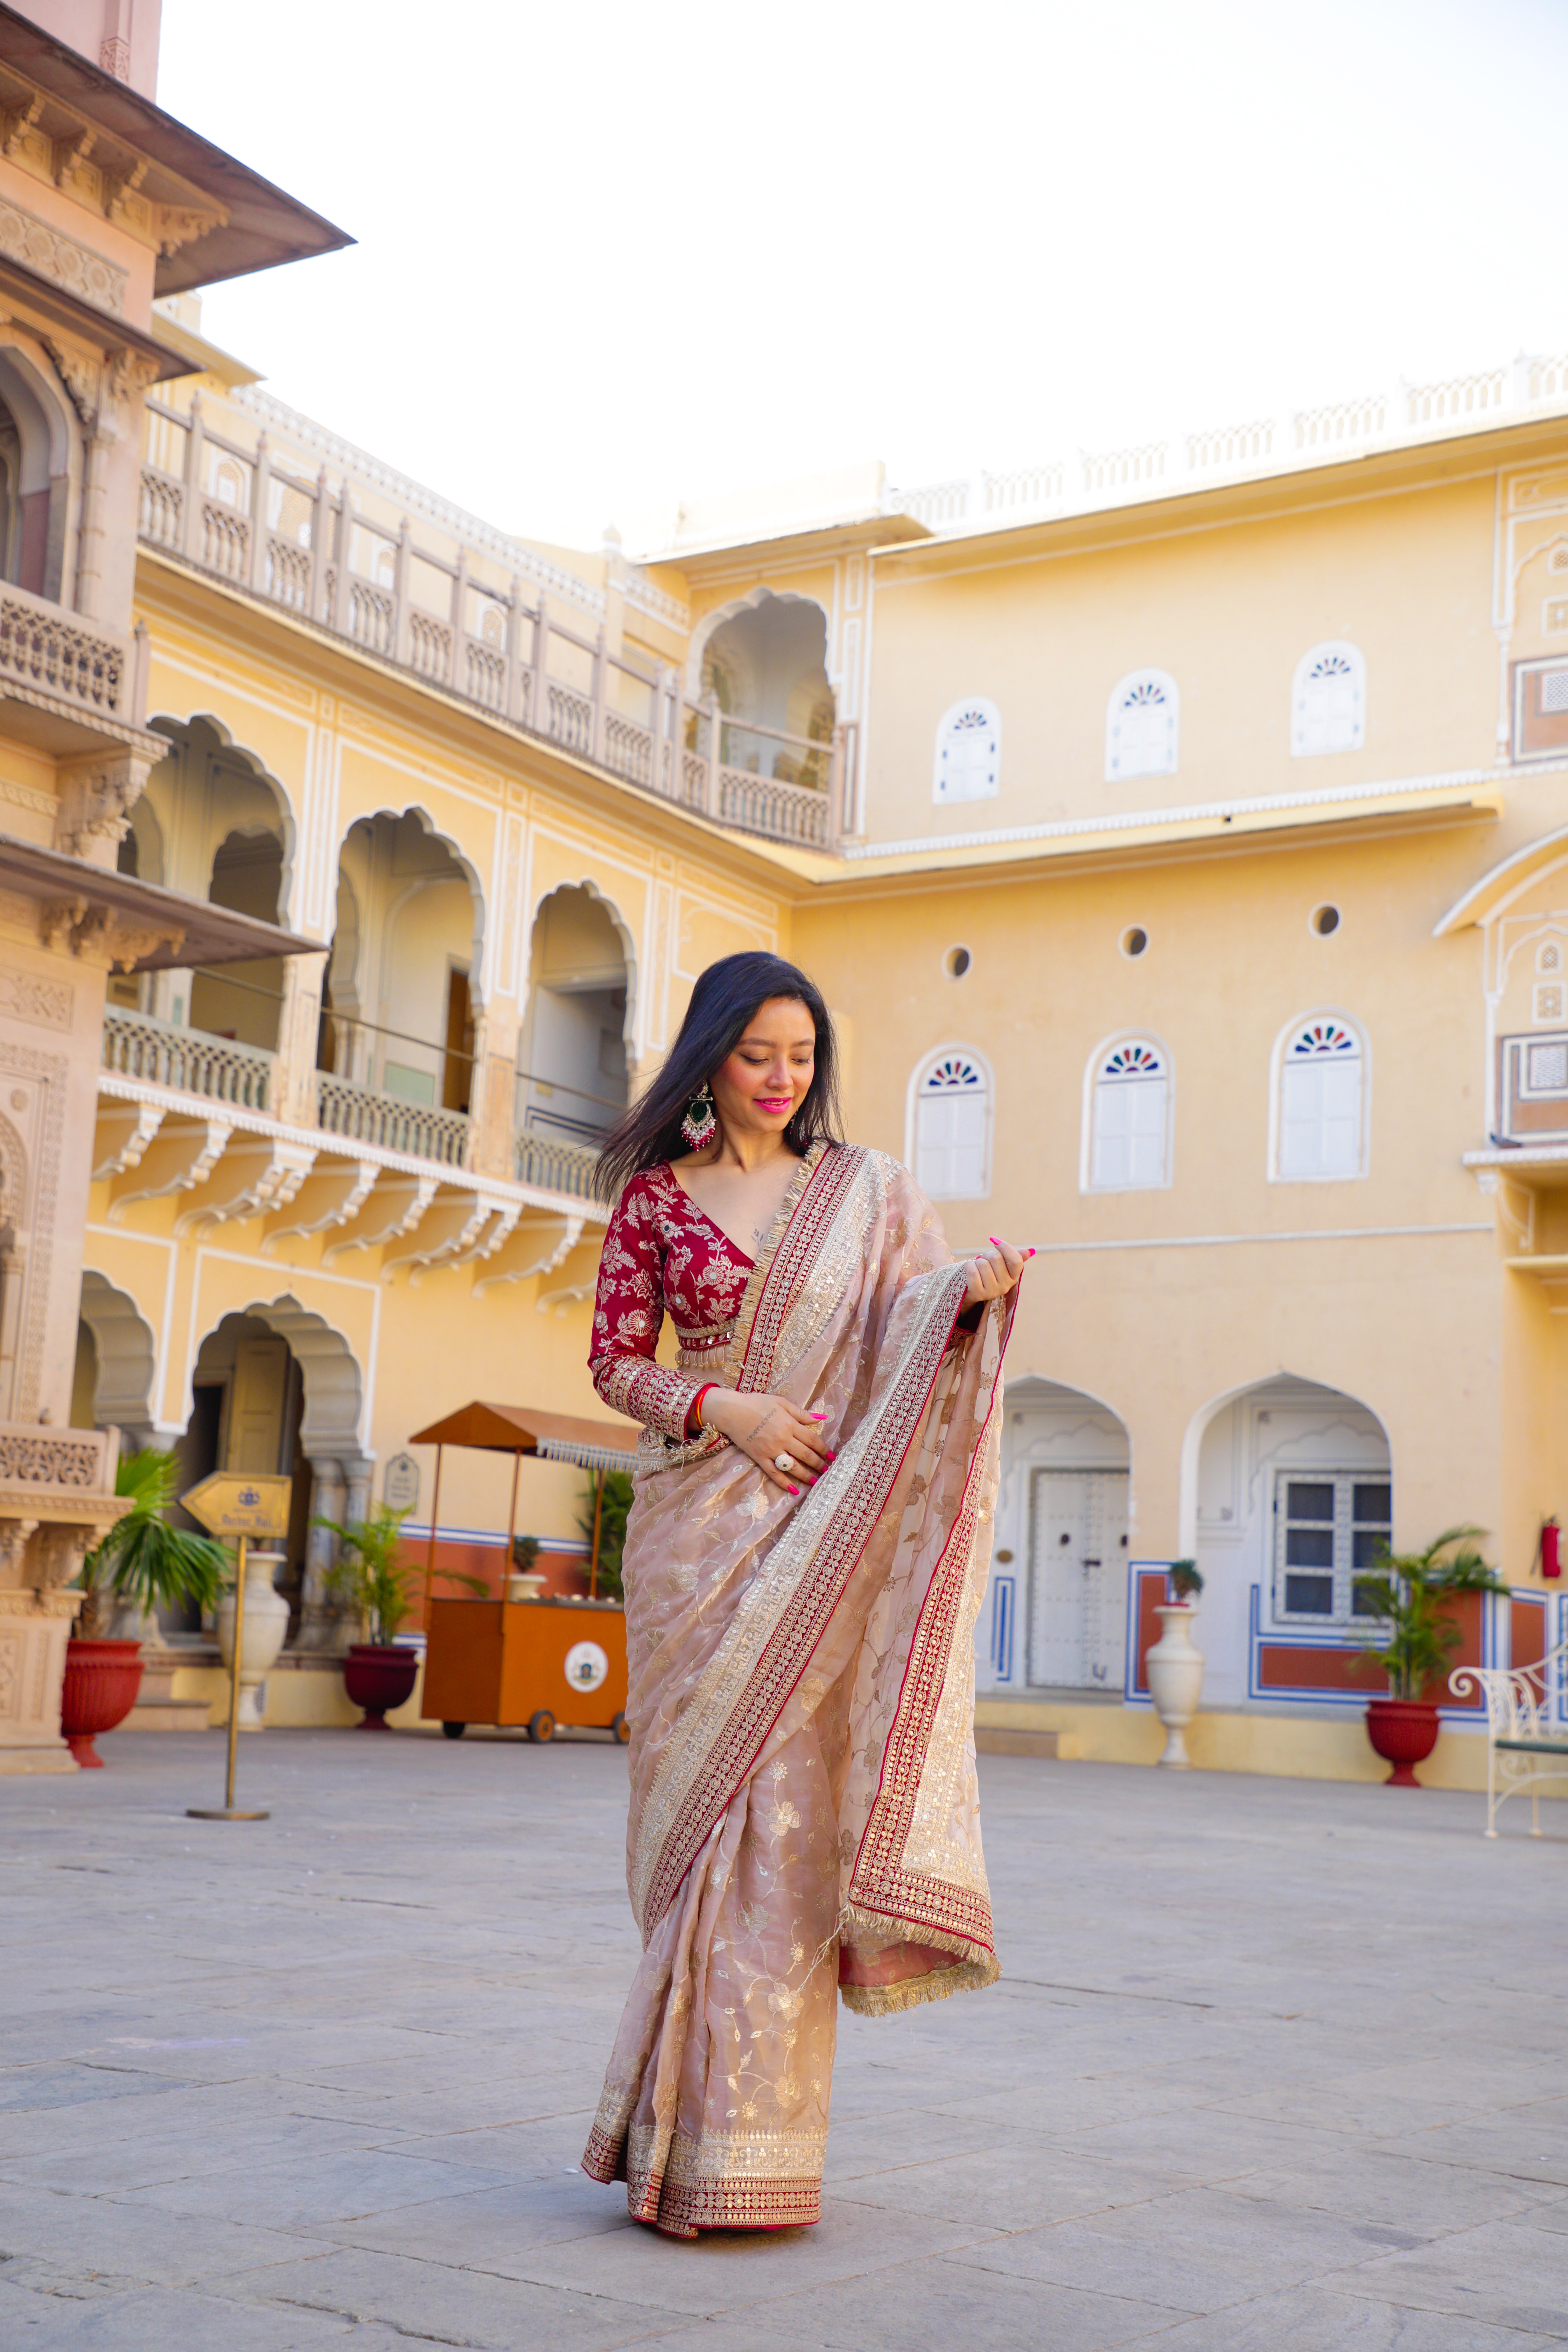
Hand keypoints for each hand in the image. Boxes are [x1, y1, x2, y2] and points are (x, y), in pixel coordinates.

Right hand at [700, 1389, 833, 1495]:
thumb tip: (821, 1418)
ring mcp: (770, 1450)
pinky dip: (784, 1483)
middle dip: (818, 1464)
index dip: (824, 1450)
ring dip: (806, 1475)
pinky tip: (794, 1490)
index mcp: (790, 1424)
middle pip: (805, 1454)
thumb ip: (801, 1412)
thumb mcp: (781, 1402)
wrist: (731, 1410)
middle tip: (827, 1471)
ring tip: (815, 1481)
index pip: (812, 1440)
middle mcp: (783, 1438)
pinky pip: (774, 1473)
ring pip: (792, 1466)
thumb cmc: (757, 1403)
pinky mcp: (759, 1458)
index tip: (832, 1457)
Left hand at [963, 1237, 1032, 1306]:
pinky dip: (969, 1266)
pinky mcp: (978, 1294)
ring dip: (977, 1261)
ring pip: (983, 1264)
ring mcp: (992, 1291)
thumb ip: (1015, 1257)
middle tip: (984, 1261)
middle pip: (996, 1258)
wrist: (972, 1288)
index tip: (995, 1242)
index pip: (1016, 1260)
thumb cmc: (989, 1271)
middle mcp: (1005, 1286)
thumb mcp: (1003, 1264)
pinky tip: (970, 1269)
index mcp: (1014, 1277)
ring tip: (977, 1268)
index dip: (1005, 1247)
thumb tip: (1030, 1251)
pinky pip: (973, 1272)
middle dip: (987, 1255)